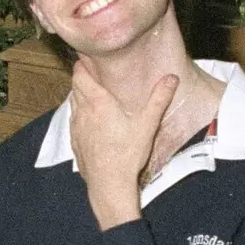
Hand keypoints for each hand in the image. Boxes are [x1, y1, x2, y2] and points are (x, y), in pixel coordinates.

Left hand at [69, 60, 177, 229]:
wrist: (109, 184)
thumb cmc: (127, 154)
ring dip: (79, 95)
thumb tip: (171, 78)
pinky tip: (89, 120)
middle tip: (92, 73)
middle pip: (75, 87)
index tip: (87, 60)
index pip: (80, 76)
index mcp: (98, 103)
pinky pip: (73, 121)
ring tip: (92, 94)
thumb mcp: (147, 124)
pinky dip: (79, 114)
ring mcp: (75, 128)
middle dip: (82, 78)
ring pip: (72, 103)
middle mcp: (82, 112)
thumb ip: (159, 99)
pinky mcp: (74, 142)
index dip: (82, 66)